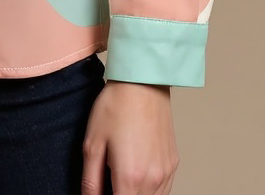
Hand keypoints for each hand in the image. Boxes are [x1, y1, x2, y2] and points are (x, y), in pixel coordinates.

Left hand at [81, 79, 178, 194]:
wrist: (143, 81)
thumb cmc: (116, 106)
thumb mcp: (93, 142)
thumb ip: (90, 179)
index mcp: (130, 178)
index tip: (101, 189)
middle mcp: (153, 180)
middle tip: (108, 181)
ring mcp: (166, 173)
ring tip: (120, 178)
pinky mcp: (173, 164)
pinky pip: (163, 190)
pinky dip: (149, 190)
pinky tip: (136, 175)